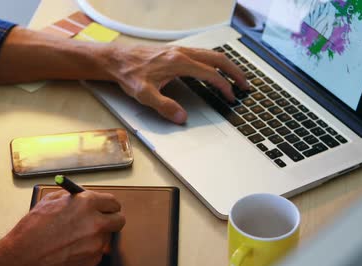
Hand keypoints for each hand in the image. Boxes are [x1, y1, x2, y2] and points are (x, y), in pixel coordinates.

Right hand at [3, 190, 124, 265]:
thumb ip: (71, 198)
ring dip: (97, 237)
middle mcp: (96, 222)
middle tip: (101, 222)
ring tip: (75, 238)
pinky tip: (70, 250)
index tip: (106, 208)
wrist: (23, 259)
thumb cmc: (32, 230)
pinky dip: (88, 251)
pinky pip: (97, 253)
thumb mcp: (50, 202)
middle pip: (119, 220)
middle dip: (111, 220)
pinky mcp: (93, 261)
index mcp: (87, 203)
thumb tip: (83, 197)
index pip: (113, 202)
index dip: (108, 205)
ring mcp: (96, 244)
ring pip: (107, 238)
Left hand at [106, 45, 248, 123]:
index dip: (223, 86)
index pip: (210, 73)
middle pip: (217, 59)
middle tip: (245, 85)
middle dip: (234, 72)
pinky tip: (213, 70)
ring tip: (235, 78)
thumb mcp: (144, 95)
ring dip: (226, 65)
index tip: (230, 97)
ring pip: (211, 54)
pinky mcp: (175, 52)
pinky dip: (214, 62)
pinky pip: (202, 54)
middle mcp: (182, 53)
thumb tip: (181, 118)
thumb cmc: (129, 74)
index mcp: (179, 63)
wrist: (116, 60)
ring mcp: (180, 50)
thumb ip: (164, 107)